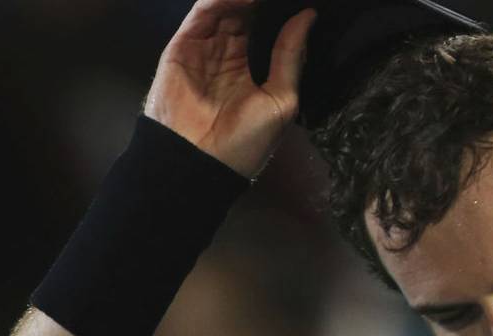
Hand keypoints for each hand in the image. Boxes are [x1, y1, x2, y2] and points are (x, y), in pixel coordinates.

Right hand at [144, 0, 316, 177]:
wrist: (200, 162)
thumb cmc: (244, 141)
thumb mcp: (281, 100)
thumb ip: (291, 56)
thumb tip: (309, 17)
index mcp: (251, 68)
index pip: (265, 26)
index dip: (279, 10)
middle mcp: (226, 53)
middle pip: (245, 12)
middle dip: (263, 1)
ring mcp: (204, 47)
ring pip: (225, 7)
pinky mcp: (184, 45)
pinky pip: (203, 13)